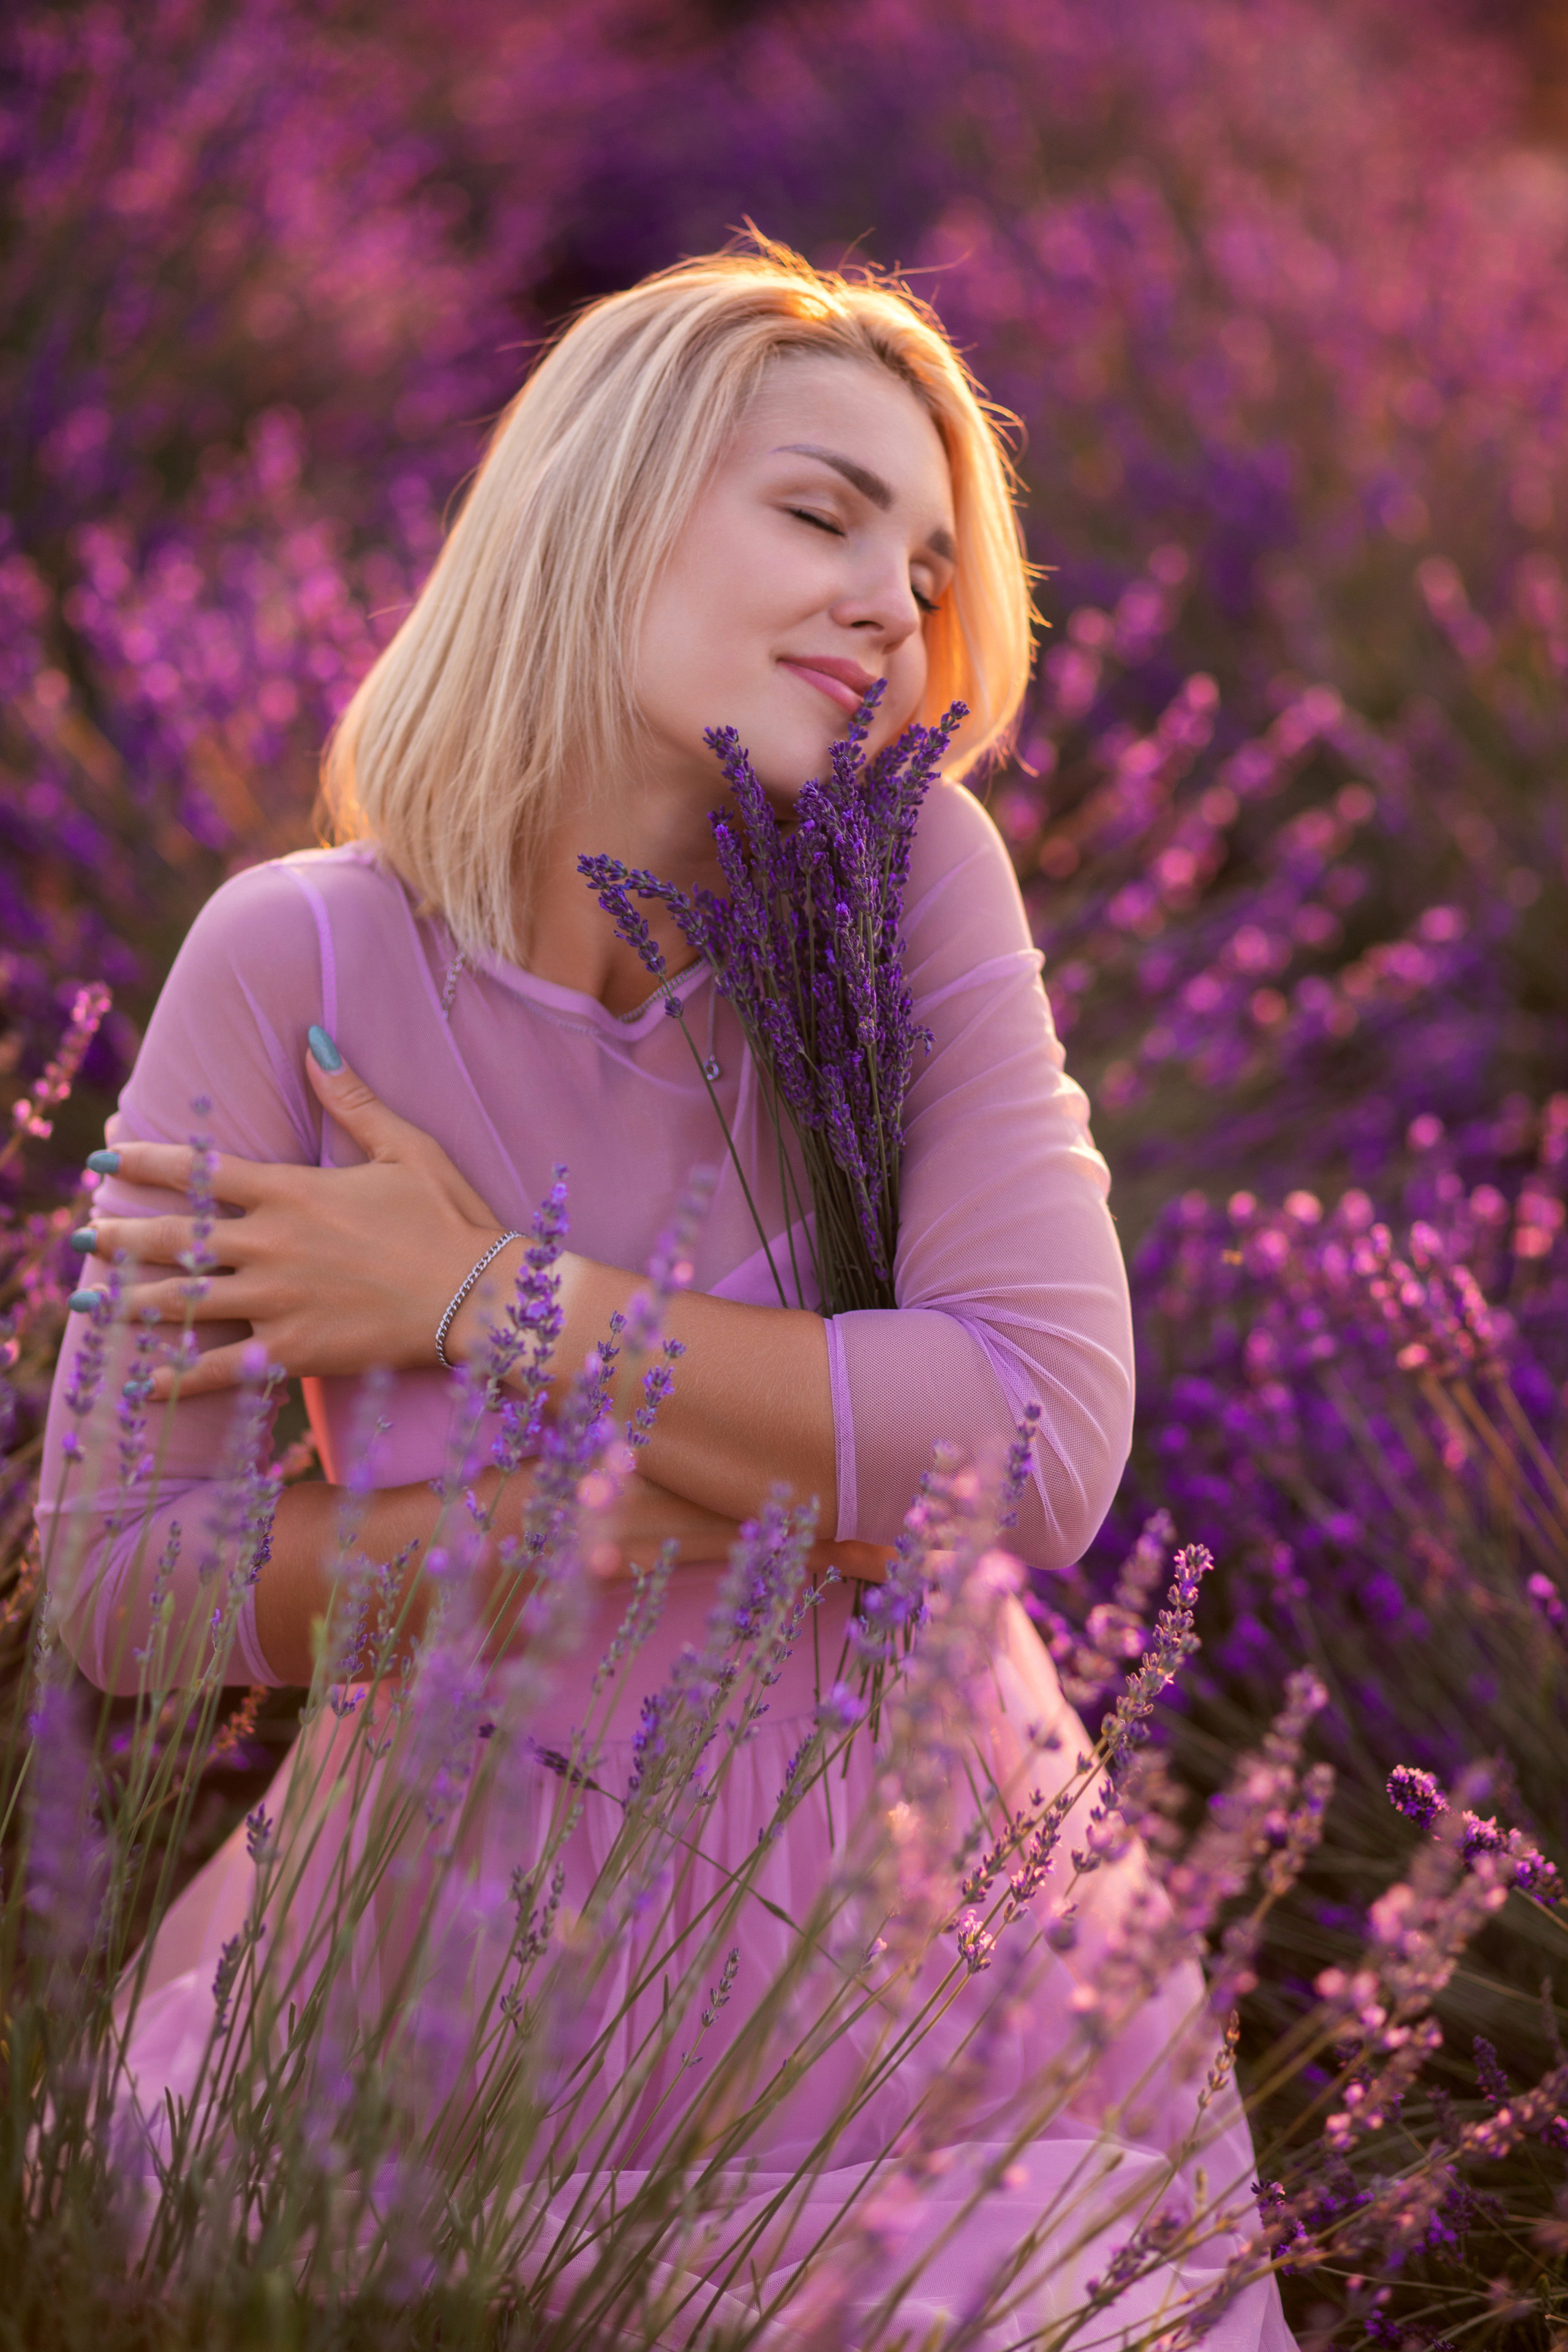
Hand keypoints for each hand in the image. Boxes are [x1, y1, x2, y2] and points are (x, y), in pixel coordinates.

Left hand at [74, 1039, 512, 1398]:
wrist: (479, 1296)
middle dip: (118, 1235)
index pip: (201, 1170)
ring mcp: (276, 1301)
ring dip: (128, 1301)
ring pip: (183, 1301)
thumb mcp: (405, 1147)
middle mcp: (271, 1244)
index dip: (145, 1162)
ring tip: (88, 1301)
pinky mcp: (291, 1351)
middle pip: (174, 1239)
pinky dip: (176, 1379)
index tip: (103, 1158)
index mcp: (292, 1191)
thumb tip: (313, 1041)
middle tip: (80, 1235)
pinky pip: (219, 1368)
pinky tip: (142, 1384)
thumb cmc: (449, 1218)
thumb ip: (350, 1099)